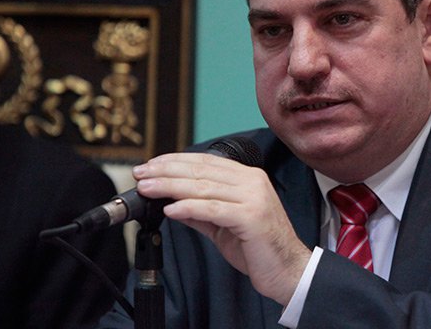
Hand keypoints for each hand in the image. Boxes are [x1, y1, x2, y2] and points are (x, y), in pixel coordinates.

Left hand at [133, 152, 310, 304]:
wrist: (288, 270)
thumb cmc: (259, 248)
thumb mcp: (224, 225)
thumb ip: (201, 211)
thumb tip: (172, 202)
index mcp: (248, 178)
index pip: (205, 162)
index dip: (174, 161)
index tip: (150, 166)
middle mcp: (252, 182)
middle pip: (201, 171)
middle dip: (166, 171)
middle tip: (141, 174)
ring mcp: (254, 198)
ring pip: (204, 187)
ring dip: (171, 187)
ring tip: (148, 189)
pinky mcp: (251, 217)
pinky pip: (213, 209)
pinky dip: (189, 208)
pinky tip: (170, 209)